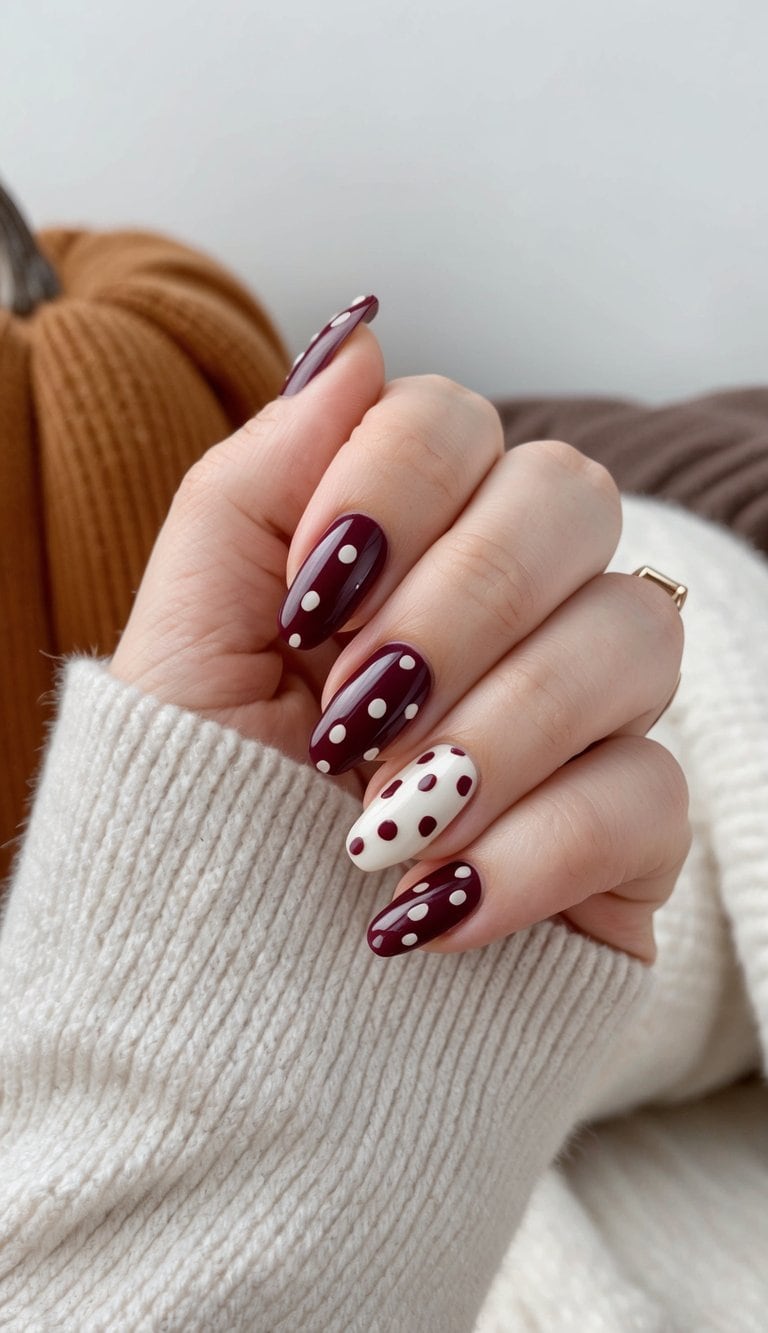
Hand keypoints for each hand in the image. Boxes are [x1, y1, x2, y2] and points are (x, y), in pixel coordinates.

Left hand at [110, 300, 688, 963]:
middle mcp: (508, 606)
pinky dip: (529, 852)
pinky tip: (430, 912)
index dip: (390, 487)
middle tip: (350, 719)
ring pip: (634, 631)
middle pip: (569, 496)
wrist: (234, 1000)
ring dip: (493, 733)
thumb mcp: (186, 647)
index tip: (309, 600)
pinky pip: (648, 791)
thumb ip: (253, 484)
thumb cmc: (203, 815)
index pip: (454, 422)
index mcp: (400, 548)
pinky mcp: (631, 828)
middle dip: (455, 606)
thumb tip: (356, 336)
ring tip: (379, 828)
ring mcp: (583, 712)